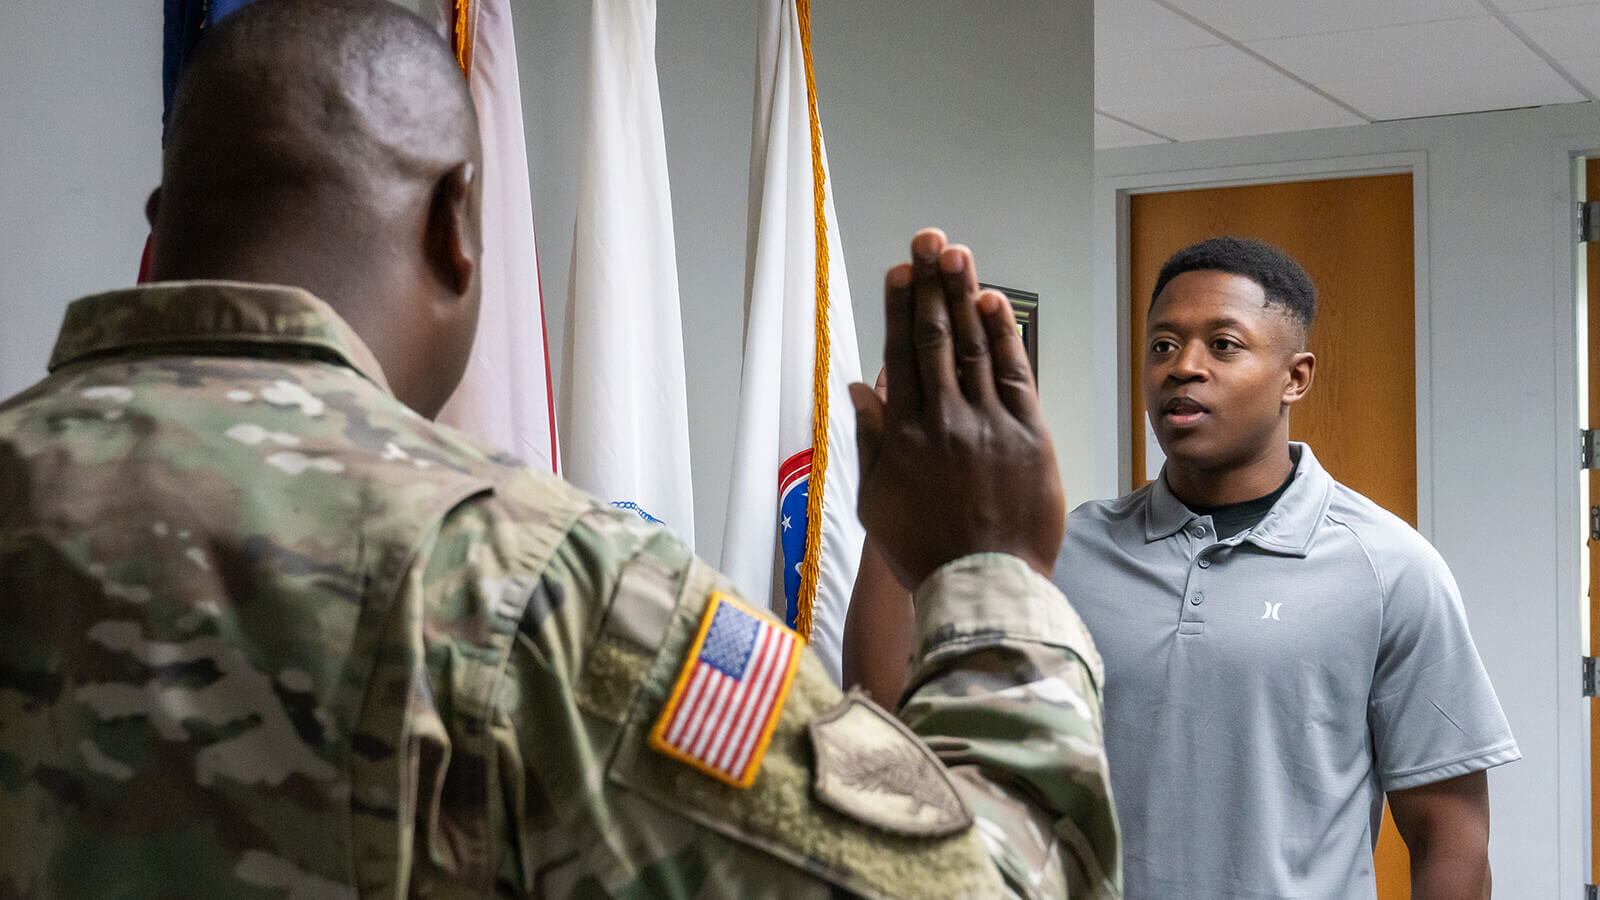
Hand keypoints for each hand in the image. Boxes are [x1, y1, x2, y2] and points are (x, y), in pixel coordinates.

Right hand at [849, 228, 1064, 587]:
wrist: (984, 584)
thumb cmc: (925, 550)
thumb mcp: (876, 499)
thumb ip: (869, 440)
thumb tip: (860, 388)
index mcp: (904, 435)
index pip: (900, 354)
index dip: (899, 306)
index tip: (898, 270)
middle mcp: (945, 419)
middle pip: (936, 337)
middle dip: (931, 284)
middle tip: (928, 240)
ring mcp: (990, 424)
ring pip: (974, 346)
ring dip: (965, 295)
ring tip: (957, 255)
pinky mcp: (1029, 435)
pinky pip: (1016, 374)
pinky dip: (1005, 337)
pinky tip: (994, 303)